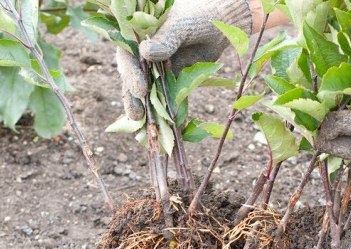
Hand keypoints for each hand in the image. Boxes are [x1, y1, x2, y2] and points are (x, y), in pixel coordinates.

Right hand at [116, 0, 253, 119]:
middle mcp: (145, 56)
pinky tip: (166, 129)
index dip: (131, 74)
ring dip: (146, 111)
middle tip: (137, 116)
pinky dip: (165, 114)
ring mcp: (158, 70)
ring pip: (147, 93)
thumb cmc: (199, 17)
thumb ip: (165, 40)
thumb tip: (145, 53)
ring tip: (144, 129)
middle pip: (133, 79)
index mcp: (140, 37)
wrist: (223, 24)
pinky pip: (166, 99)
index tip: (140, 89)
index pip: (127, 57)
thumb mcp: (181, 26)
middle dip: (134, 98)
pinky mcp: (173, 81)